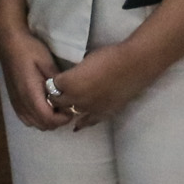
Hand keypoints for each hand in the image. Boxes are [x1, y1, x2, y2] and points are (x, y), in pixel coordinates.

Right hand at [0, 26, 73, 132]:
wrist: (9, 44)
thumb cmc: (29, 50)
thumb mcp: (47, 62)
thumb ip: (58, 81)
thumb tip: (69, 96)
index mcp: (31, 93)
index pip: (48, 118)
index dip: (63, 118)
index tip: (71, 107)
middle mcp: (22, 102)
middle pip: (43, 125)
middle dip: (58, 120)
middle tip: (66, 106)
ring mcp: (16, 103)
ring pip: (35, 124)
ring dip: (48, 120)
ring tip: (56, 106)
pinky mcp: (14, 101)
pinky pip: (27, 119)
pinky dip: (37, 118)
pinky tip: (44, 105)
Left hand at [46, 43, 160, 128]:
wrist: (133, 65)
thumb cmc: (109, 56)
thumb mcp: (84, 61)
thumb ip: (74, 72)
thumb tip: (71, 76)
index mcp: (68, 82)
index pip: (50, 86)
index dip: (52, 84)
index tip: (54, 82)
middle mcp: (75, 98)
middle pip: (56, 102)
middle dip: (55, 98)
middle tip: (58, 95)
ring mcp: (89, 108)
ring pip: (70, 113)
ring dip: (68, 110)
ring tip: (67, 107)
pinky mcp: (102, 114)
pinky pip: (87, 122)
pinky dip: (81, 124)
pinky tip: (76, 127)